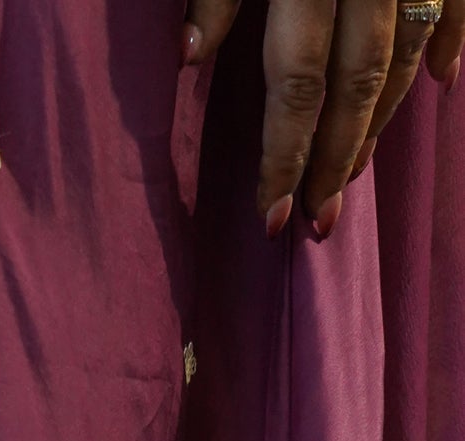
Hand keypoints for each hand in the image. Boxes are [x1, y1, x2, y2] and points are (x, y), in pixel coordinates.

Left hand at [184, 0, 463, 239]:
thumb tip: (188, 55)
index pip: (297, 84)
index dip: (285, 156)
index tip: (274, 217)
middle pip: (357, 82)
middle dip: (337, 158)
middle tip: (321, 217)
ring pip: (405, 50)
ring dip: (382, 115)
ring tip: (357, 168)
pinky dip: (453, 38)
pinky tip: (442, 81)